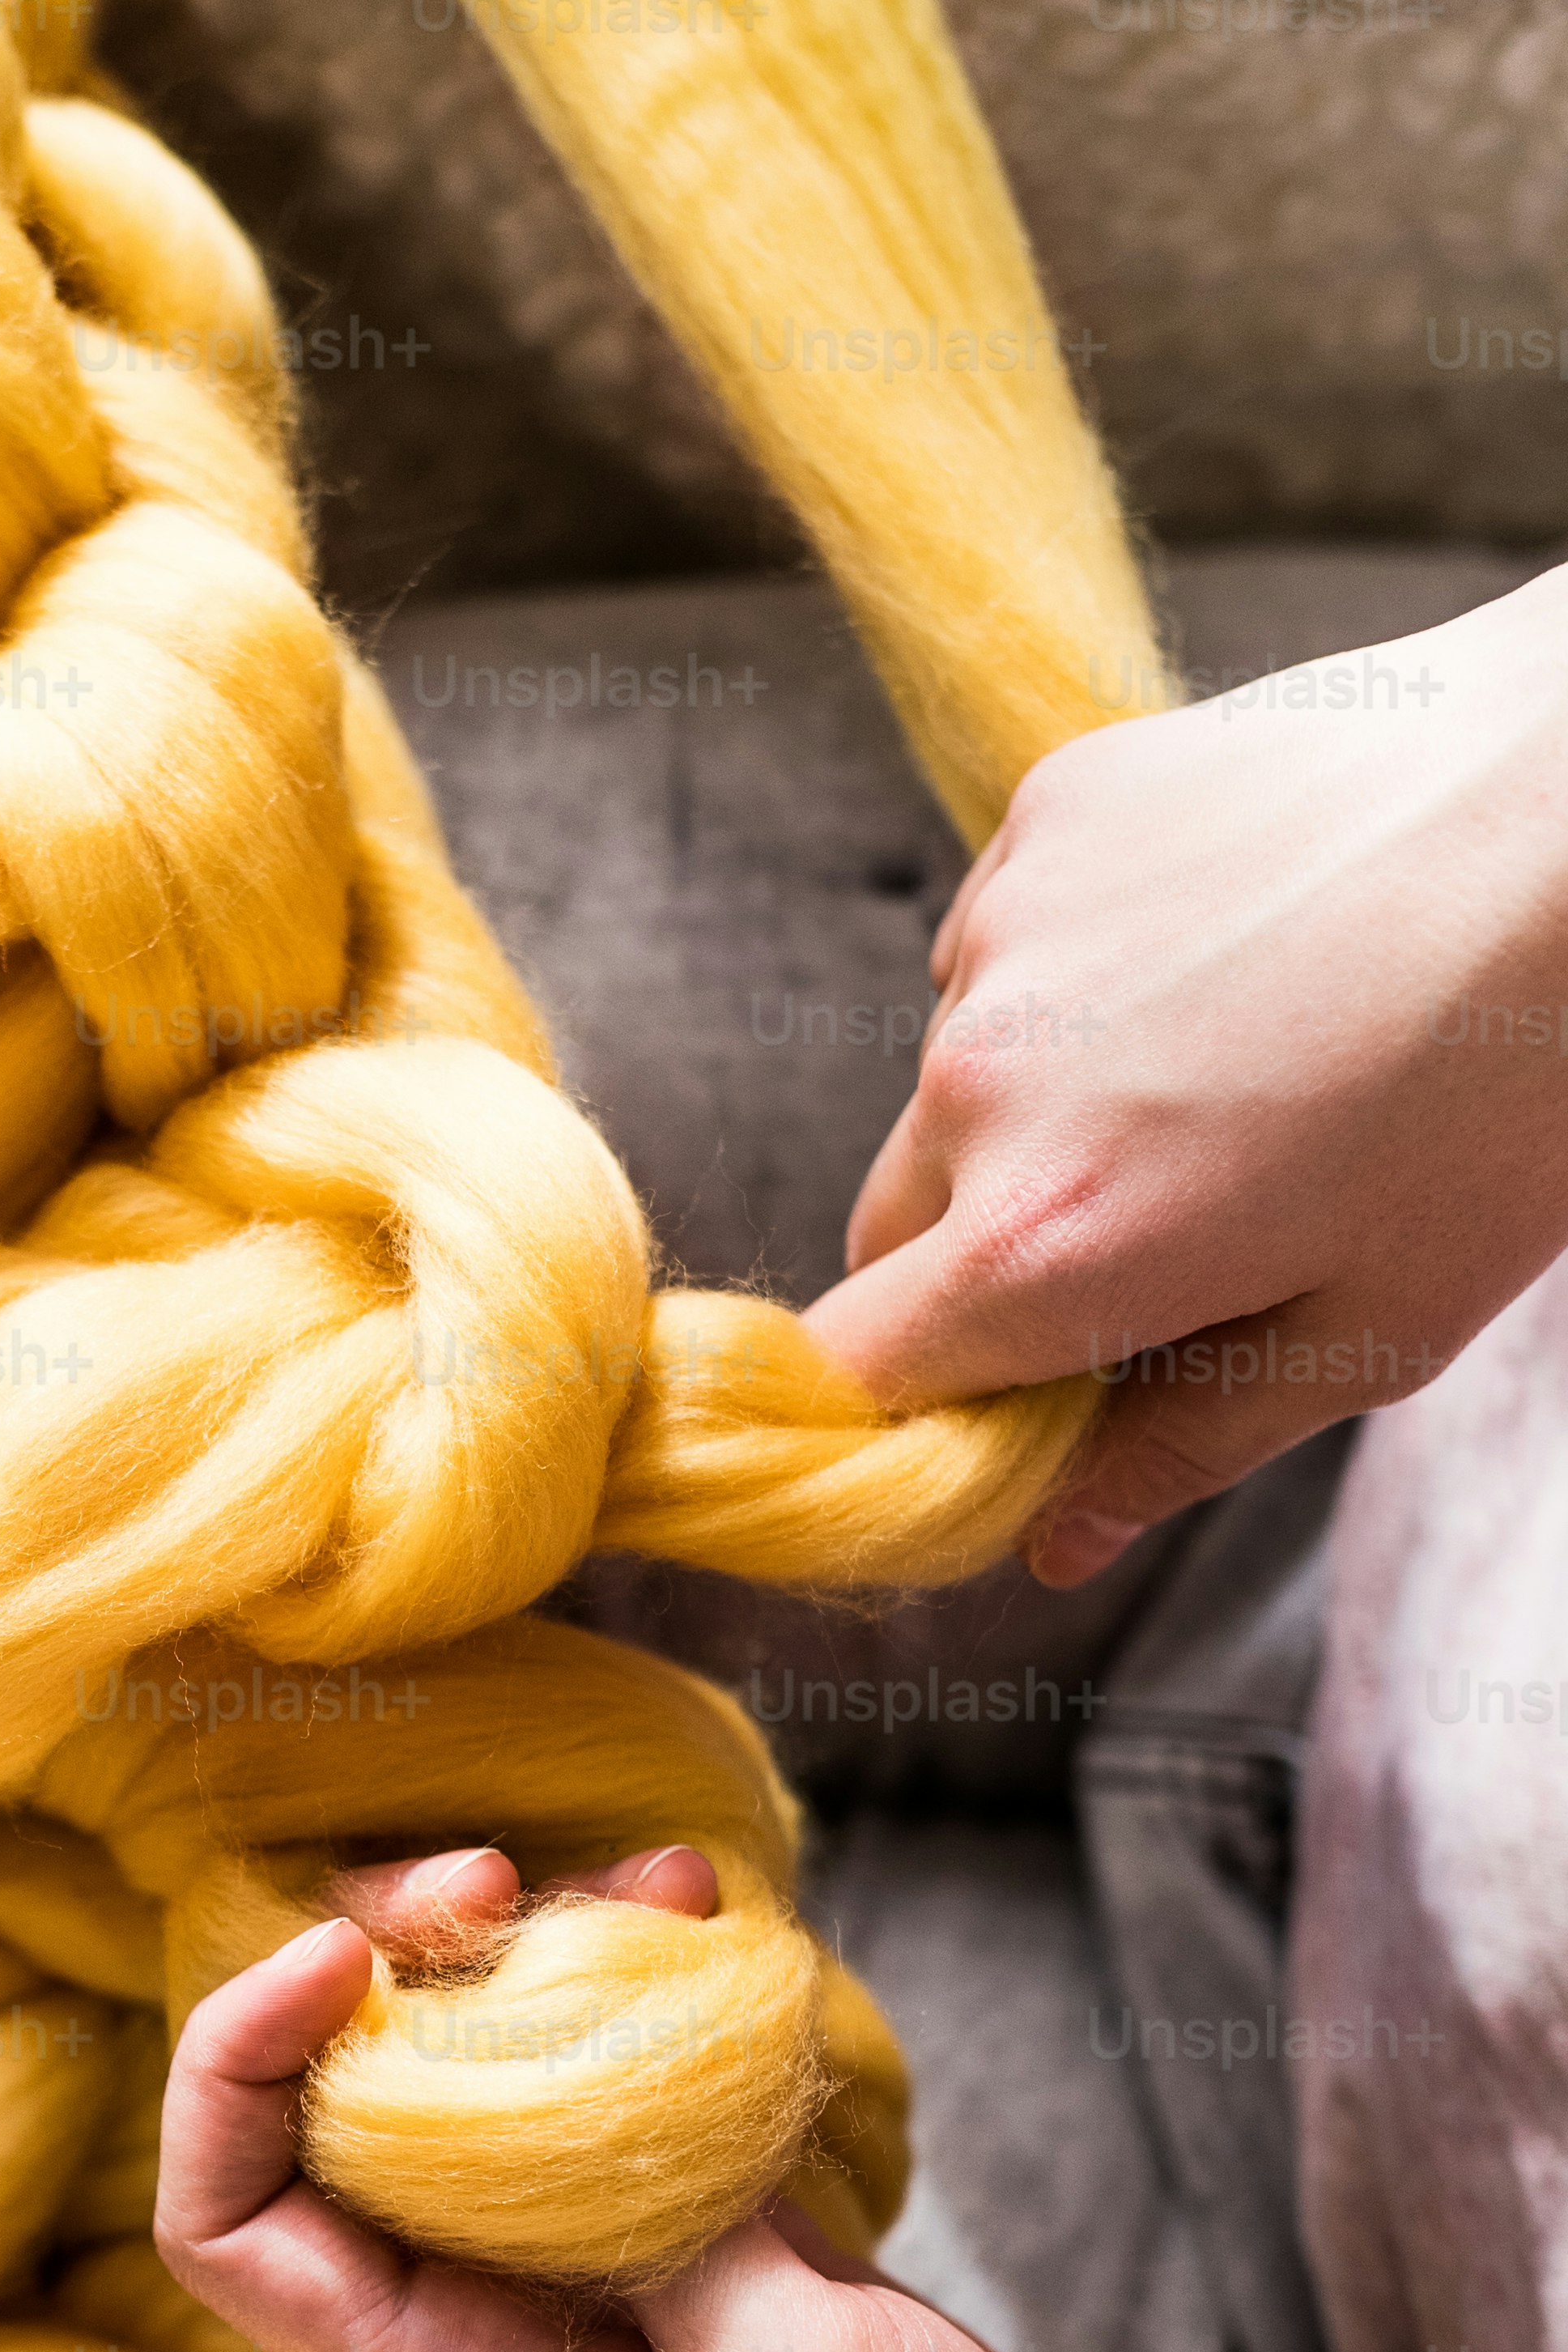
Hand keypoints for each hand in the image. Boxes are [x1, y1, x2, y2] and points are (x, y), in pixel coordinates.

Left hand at [159, 1857, 1567, 2351]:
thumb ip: (663, 2214)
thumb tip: (590, 2046)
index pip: (232, 2226)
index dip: (232, 2074)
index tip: (340, 1959)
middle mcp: (504, 2336)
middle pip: (348, 2113)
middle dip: (391, 1963)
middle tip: (502, 1874)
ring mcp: (620, 2294)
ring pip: (501, 2083)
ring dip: (542, 1953)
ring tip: (650, 1872)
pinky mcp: (737, 2264)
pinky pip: (646, 2096)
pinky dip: (666, 1995)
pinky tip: (719, 1914)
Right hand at [807, 569, 1567, 1581]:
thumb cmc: (1520, 1091)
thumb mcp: (1378, 1323)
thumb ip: (1183, 1441)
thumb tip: (1057, 1537)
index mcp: (1046, 1243)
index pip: (850, 1373)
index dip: (907, 1407)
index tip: (1005, 1402)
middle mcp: (978, 1085)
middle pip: (891, 1229)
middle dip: (987, 1256)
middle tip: (1174, 1231)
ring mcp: (1002, 934)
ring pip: (958, 1077)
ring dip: (1043, 1103)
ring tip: (1238, 1062)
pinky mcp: (1046, 814)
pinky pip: (1011, 942)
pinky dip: (1084, 972)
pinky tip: (1234, 949)